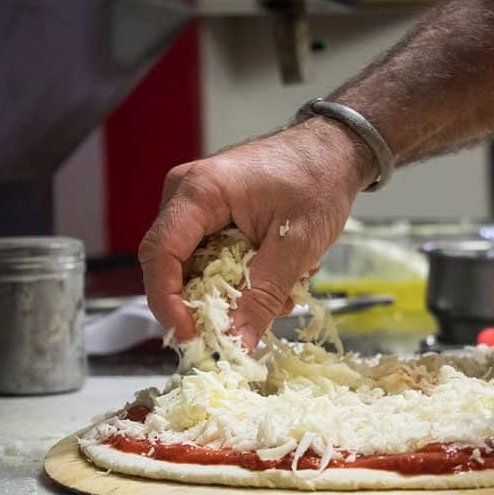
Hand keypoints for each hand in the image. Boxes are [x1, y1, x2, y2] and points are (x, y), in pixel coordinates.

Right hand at [140, 118, 374, 349]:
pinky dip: (240, 278)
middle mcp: (186, 195)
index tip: (191, 337)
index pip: (159, 255)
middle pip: (172, 266)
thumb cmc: (317, 181)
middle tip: (244, 329)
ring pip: (195, 267)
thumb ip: (264, 296)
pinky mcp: (210, 215)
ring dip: (233, 292)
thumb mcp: (295, 246)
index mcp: (199, 192)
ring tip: (282, 295)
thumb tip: (238, 343)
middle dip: (207, 304)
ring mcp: (196, 205)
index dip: (168, 303)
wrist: (333, 151)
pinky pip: (211, 258)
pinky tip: (279, 279)